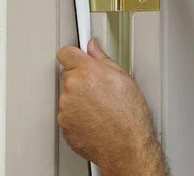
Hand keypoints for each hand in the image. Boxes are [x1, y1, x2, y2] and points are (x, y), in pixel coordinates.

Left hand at [57, 38, 166, 174]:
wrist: (127, 146)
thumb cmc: (130, 116)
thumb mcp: (122, 78)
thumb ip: (102, 58)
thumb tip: (93, 47)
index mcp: (87, 71)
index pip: (66, 53)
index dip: (72, 55)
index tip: (76, 58)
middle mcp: (73, 86)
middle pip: (67, 74)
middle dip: (79, 78)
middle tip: (97, 89)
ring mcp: (66, 105)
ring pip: (67, 94)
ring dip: (77, 97)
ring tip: (99, 107)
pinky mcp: (63, 122)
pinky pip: (66, 112)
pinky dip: (75, 114)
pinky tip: (93, 118)